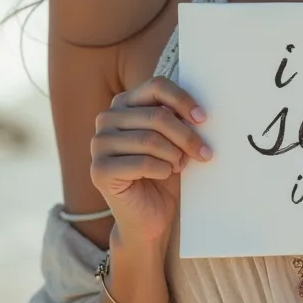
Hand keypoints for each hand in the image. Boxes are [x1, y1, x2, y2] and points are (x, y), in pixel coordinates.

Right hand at [91, 76, 212, 246]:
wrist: (150, 215)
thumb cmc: (164, 171)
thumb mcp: (173, 138)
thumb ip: (177, 118)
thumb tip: (198, 111)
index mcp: (124, 103)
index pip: (156, 86)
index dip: (183, 100)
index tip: (203, 119)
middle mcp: (106, 119)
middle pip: (157, 116)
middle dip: (187, 136)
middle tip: (204, 153)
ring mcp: (98, 144)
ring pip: (150, 140)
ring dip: (175, 155)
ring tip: (179, 165)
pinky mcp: (99, 170)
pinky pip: (142, 163)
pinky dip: (162, 170)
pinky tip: (164, 175)